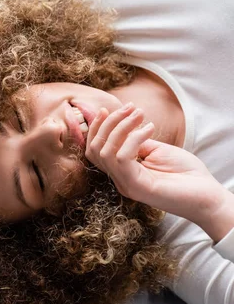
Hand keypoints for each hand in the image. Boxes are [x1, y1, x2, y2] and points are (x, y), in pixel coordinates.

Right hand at [85, 103, 219, 221]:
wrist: (207, 195)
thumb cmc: (186, 173)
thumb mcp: (157, 150)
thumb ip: (138, 141)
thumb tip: (126, 127)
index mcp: (123, 171)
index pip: (95, 150)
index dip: (96, 128)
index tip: (106, 109)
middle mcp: (120, 179)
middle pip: (95, 148)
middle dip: (109, 123)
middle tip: (130, 108)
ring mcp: (126, 184)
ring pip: (106, 151)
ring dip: (121, 127)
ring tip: (140, 115)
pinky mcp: (136, 186)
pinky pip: (123, 158)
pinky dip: (134, 138)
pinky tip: (150, 129)